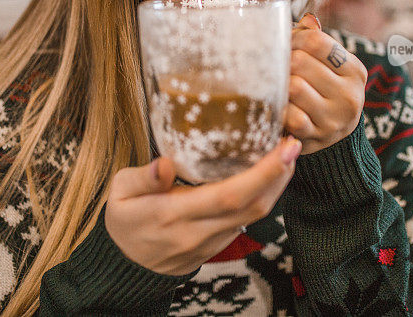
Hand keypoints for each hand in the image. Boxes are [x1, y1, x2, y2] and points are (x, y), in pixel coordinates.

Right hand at [104, 137, 301, 275]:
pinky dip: (264, 196)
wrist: (126, 267)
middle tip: (293, 143)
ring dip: (276, 185)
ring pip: (255, 215)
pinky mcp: (218, 245)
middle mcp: (198, 231)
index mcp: (173, 215)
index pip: (228, 196)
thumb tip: (164, 164)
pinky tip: (268, 175)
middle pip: (252, 206)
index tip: (283, 148)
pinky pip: (247, 220)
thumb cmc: (123, 222)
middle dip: (279, 175)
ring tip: (286, 155)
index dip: (262, 173)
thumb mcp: (119, 194)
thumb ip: (142, 178)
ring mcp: (211, 242)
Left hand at [285, 13, 366, 154]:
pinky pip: (289, 115)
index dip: (293, 38)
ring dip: (279, 84)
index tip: (286, 45)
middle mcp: (349, 96)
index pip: (316, 41)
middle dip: (282, 60)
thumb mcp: (331, 67)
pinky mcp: (314, 137)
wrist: (336, 139)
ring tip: (276, 84)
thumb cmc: (327, 92)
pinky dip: (279, 109)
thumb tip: (308, 19)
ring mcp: (333, 119)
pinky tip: (278, 106)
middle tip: (275, 65)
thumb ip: (318, 42)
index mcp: (354, 71)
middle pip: (300, 62)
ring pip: (293, 87)